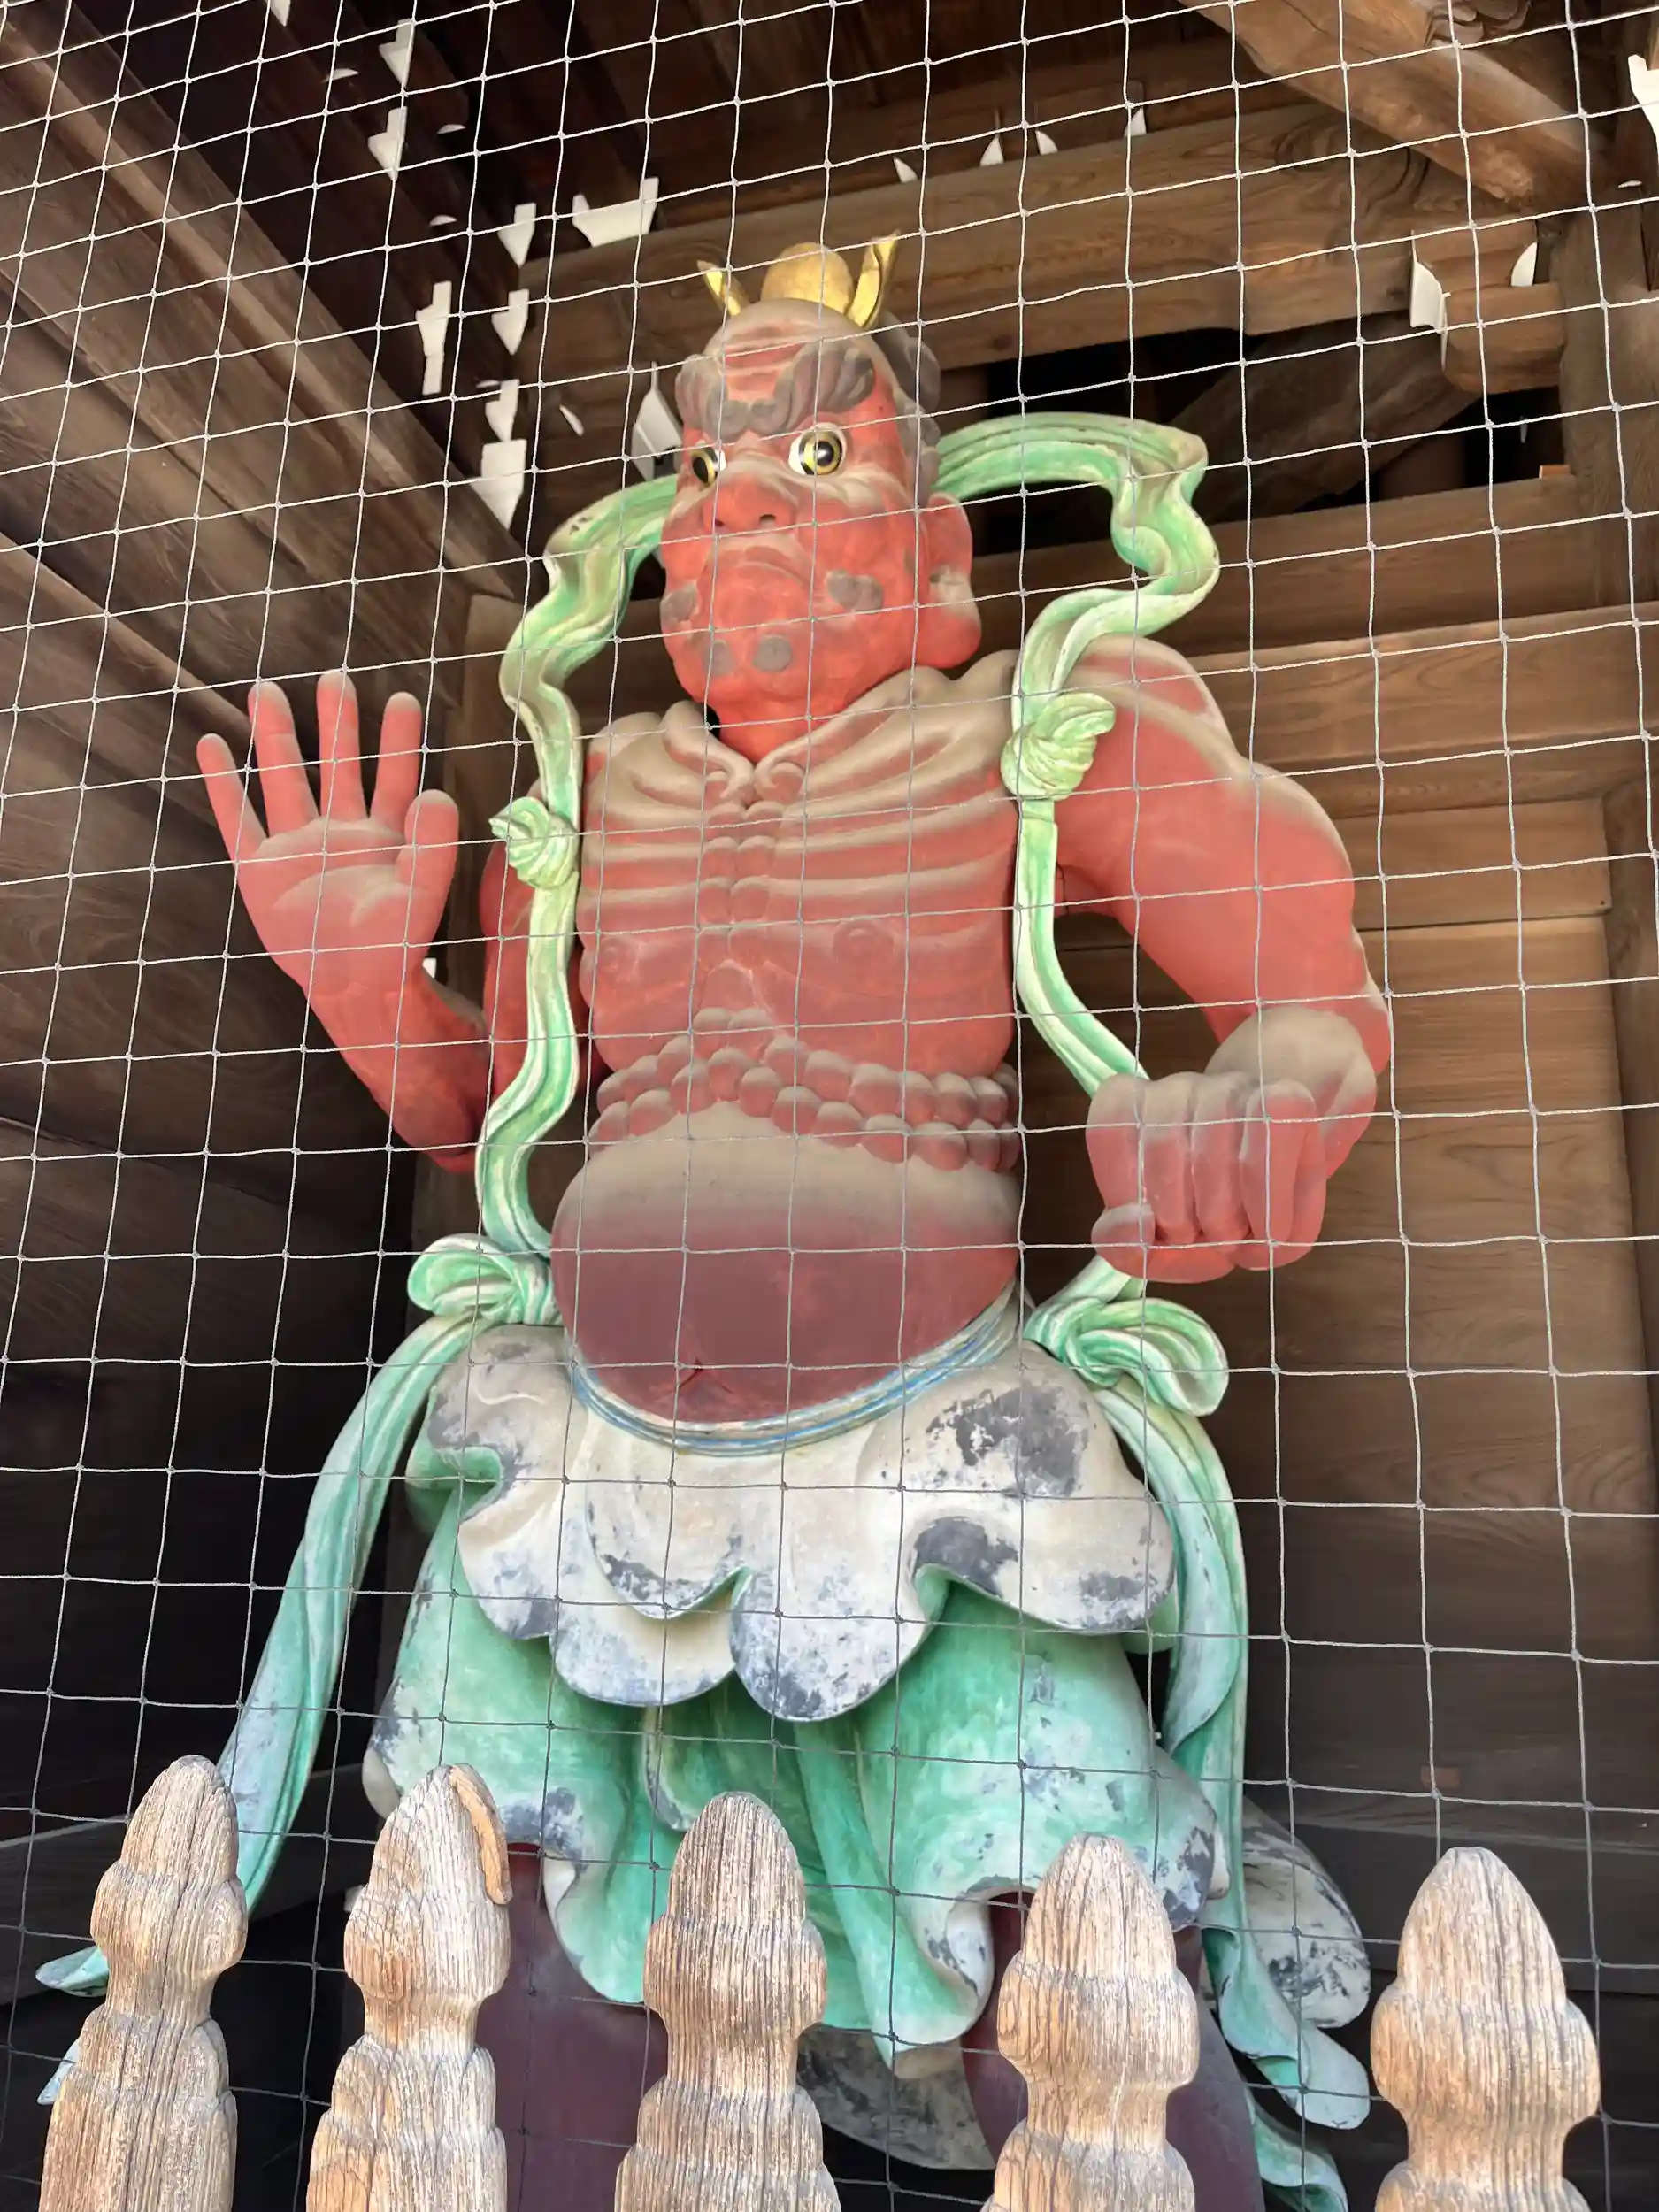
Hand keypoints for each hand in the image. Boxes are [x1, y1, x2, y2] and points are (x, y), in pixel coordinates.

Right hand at [198, 674, 459, 1023]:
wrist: (352, 988)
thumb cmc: (394, 946)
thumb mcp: (422, 894)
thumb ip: (435, 846)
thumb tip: (441, 792)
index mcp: (385, 836)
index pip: (394, 776)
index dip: (398, 740)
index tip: (402, 698)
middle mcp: (340, 833)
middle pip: (337, 764)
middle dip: (335, 722)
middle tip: (334, 676)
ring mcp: (297, 847)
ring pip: (284, 779)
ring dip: (276, 737)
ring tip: (265, 691)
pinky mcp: (260, 870)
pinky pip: (237, 819)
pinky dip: (223, 784)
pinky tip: (211, 744)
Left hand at [1086, 1069, 1334, 1282]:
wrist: (1278, 1205)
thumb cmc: (1206, 1222)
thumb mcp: (1158, 1248)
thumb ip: (1124, 1246)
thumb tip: (1136, 1223)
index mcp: (1134, 1111)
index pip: (1110, 1127)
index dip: (1125, 1187)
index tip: (1149, 1225)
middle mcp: (1178, 1089)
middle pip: (1164, 1144)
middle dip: (1182, 1219)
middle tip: (1203, 1240)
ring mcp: (1231, 1086)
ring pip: (1217, 1149)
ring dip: (1225, 1217)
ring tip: (1236, 1238)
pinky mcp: (1287, 1097)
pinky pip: (1272, 1135)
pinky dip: (1269, 1200)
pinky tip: (1269, 1230)